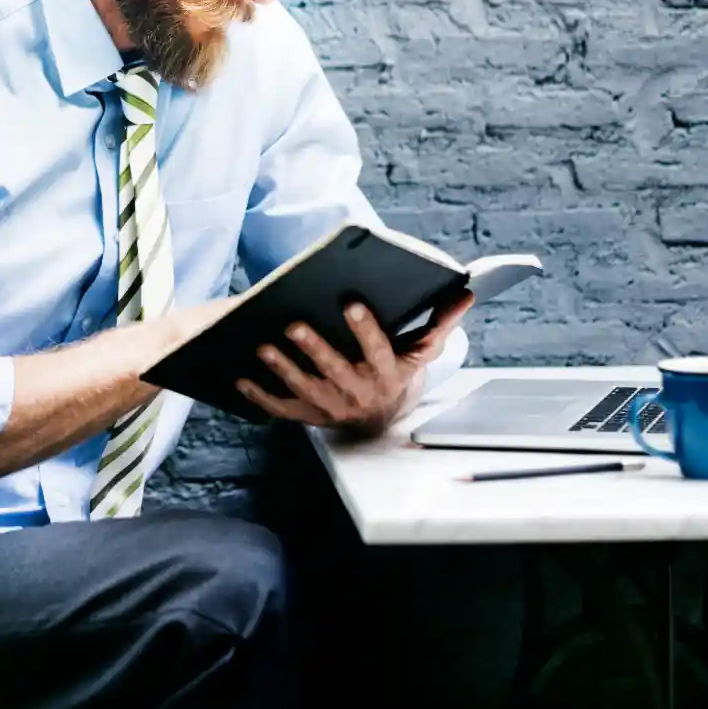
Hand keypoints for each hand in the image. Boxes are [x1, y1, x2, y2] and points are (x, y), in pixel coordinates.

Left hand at [235, 292, 473, 435]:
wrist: (380, 416)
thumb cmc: (397, 369)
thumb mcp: (422, 350)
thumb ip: (441, 321)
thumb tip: (467, 291)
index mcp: (386, 373)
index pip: (378, 351)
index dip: (366, 330)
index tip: (352, 303)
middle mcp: (359, 393)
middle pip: (336, 371)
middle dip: (316, 349)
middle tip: (293, 324)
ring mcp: (332, 407)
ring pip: (305, 390)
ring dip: (283, 370)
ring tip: (262, 346)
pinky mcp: (308, 415)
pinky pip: (281, 409)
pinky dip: (260, 396)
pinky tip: (240, 377)